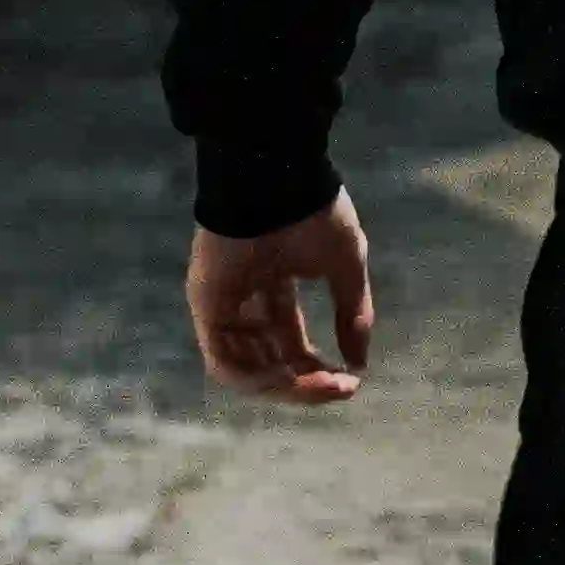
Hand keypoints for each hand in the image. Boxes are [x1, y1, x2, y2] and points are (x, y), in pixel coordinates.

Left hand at [186, 193, 373, 405]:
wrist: (280, 173)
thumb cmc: (312, 209)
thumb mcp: (345, 266)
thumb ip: (353, 313)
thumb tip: (359, 363)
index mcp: (273, 284)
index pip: (290, 343)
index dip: (319, 368)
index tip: (351, 382)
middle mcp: (243, 298)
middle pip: (269, 361)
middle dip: (306, 383)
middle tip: (342, 390)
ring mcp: (221, 302)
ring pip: (245, 369)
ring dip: (284, 387)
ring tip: (319, 385)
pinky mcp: (206, 303)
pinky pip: (223, 361)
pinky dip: (255, 378)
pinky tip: (288, 377)